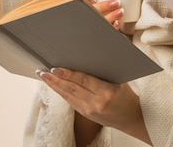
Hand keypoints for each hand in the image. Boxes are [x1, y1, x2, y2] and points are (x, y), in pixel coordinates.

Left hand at [37, 68, 151, 144]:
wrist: (129, 117)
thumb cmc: (126, 95)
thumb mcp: (120, 80)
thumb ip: (105, 70)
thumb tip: (90, 54)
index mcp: (107, 92)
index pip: (83, 80)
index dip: (68, 74)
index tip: (56, 68)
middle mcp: (96, 103)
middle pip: (71, 88)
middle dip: (55, 79)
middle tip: (42, 70)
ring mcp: (89, 110)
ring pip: (67, 95)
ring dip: (53, 85)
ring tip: (42, 76)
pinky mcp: (85, 114)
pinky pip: (69, 101)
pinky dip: (60, 92)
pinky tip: (53, 85)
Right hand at [80, 0, 123, 29]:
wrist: (87, 21)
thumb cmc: (92, 5)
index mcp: (82, 0)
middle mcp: (86, 11)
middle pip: (92, 9)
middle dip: (104, 6)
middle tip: (116, 2)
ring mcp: (91, 21)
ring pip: (99, 20)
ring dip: (111, 16)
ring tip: (120, 11)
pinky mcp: (98, 28)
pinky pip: (105, 29)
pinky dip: (113, 26)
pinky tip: (118, 21)